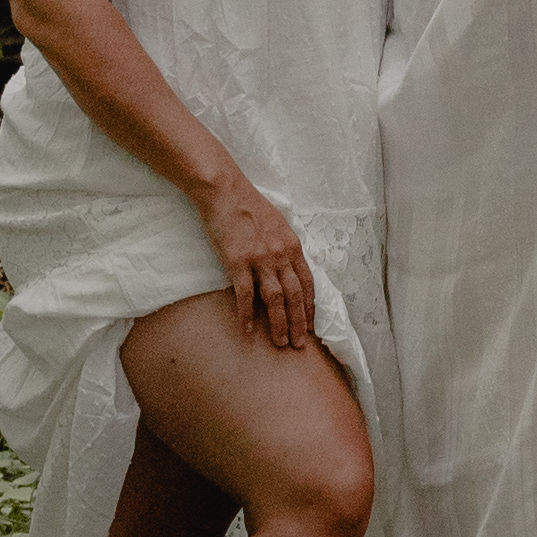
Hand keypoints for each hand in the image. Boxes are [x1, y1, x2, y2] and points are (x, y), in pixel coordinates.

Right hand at [200, 165, 315, 350]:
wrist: (225, 192)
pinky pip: (245, 295)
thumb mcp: (277, 224)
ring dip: (279, 324)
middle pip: (295, 295)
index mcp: (292, 245)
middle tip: (299, 344)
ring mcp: (260, 259)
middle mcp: (281, 254)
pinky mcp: (237, 262)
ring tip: (280, 343)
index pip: (307, 282)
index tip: (311, 324)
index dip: (310, 305)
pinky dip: (247, 315)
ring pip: (275, 299)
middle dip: (299, 322)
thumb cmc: (249, 206)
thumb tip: (288, 265)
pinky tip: (247, 331)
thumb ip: (284, 246)